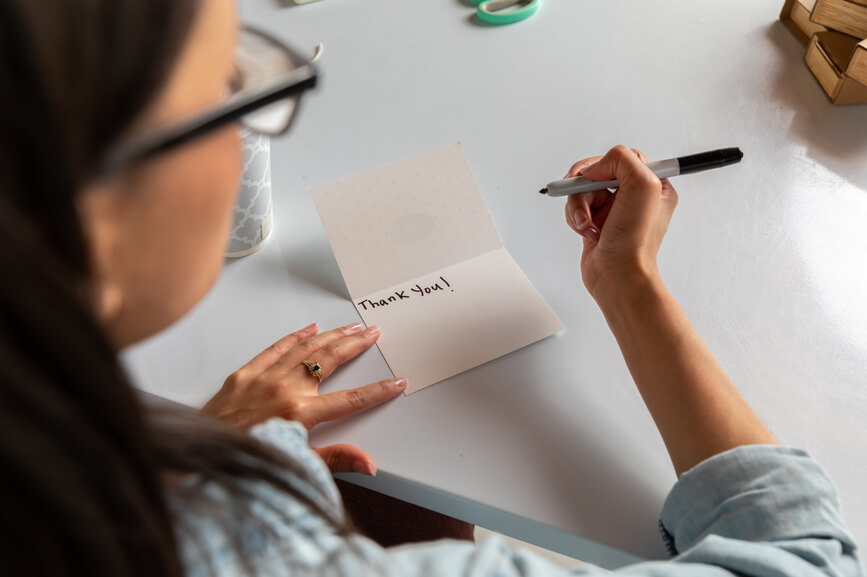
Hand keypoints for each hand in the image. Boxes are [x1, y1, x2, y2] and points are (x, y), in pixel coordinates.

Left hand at [201, 322, 405, 475]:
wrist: (196, 459)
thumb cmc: (244, 463)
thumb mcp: (295, 465)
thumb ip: (335, 460)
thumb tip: (368, 464)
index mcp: (300, 414)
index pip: (350, 400)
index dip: (377, 391)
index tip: (396, 383)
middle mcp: (284, 390)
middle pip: (330, 360)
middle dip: (355, 344)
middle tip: (372, 332)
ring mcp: (263, 379)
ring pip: (306, 349)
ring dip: (331, 335)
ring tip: (350, 327)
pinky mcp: (242, 375)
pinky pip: (275, 349)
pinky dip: (294, 337)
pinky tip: (309, 329)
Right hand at [563, 145, 677, 305]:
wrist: (618, 276)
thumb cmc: (636, 241)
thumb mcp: (643, 185)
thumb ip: (622, 159)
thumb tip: (595, 168)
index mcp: (653, 184)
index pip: (623, 158)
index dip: (605, 164)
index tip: (598, 177)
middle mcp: (633, 196)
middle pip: (598, 173)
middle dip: (585, 186)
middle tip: (580, 194)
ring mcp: (613, 211)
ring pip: (583, 191)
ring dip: (578, 205)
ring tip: (587, 223)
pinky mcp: (596, 223)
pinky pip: (576, 209)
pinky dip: (576, 218)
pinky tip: (587, 232)